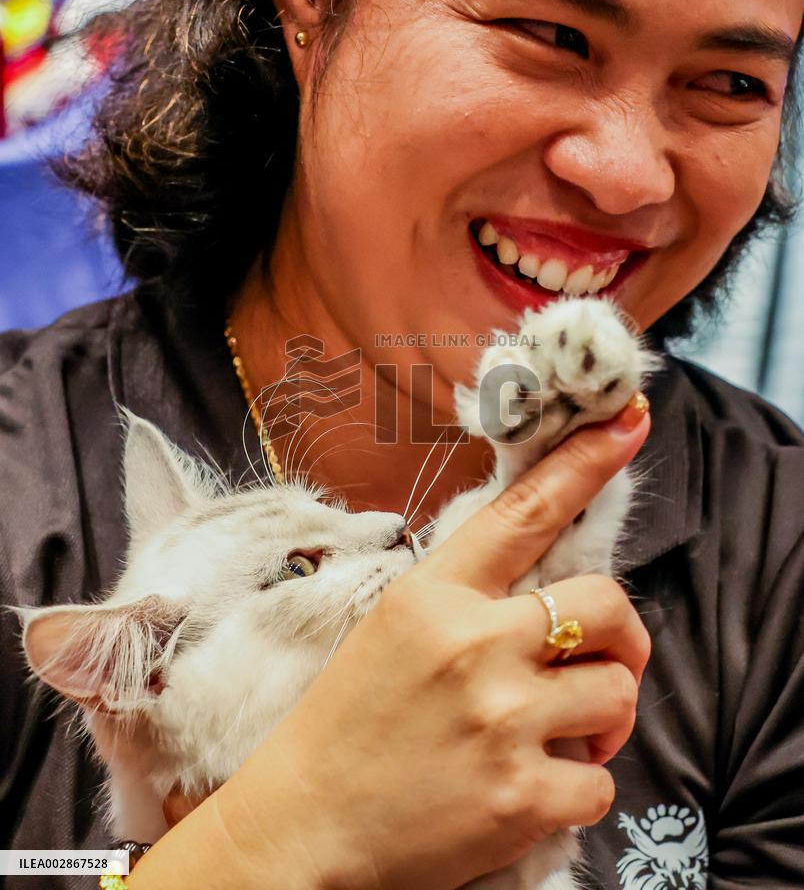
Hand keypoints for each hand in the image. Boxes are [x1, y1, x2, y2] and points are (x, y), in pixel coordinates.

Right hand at [156, 399, 650, 889]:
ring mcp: (502, 721)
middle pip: (606, 605)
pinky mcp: (521, 797)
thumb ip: (465, 598)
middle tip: (602, 662)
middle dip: (623, 635)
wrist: (302, 829)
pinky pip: (602, 781)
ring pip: (617, 692)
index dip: (583, 463)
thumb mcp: (391, 630)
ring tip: (561, 736)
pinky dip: (581, 786)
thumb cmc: (343, 725)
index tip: (626, 423)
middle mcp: (474, 646)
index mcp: (434, 595)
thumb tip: (543, 586)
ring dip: (603, 715)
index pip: (524, 512)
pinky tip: (534, 788)